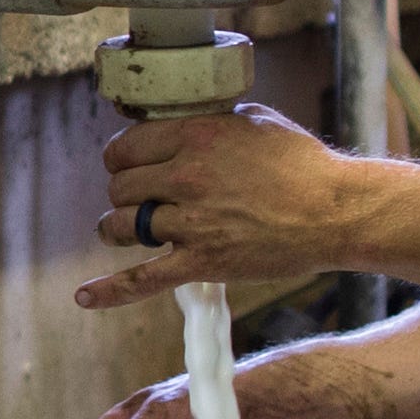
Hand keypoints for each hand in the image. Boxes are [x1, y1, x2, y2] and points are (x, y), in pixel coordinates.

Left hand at [79, 103, 380, 311]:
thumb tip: (187, 124)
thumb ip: (212, 122)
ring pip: (123, 225)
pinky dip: (110, 290)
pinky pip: (142, 279)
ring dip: (117, 228)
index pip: (127, 145)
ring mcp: (190, 222)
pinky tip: (84, 297)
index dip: (122, 156)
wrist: (335, 212)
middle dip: (124, 191)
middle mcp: (185, 176)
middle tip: (136, 196)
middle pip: (121, 186)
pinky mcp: (201, 262)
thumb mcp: (255, 121)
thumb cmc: (303, 164)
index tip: (128, 163)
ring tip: (121, 229)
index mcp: (196, 136)